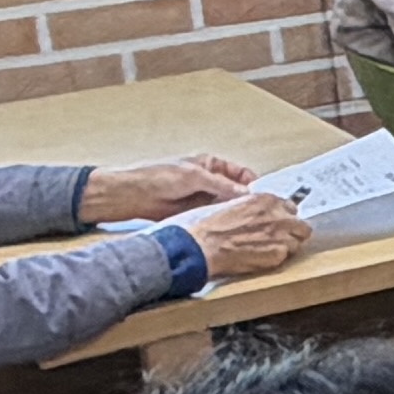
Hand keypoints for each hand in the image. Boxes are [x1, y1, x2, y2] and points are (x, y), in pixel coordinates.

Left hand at [83, 154, 257, 223]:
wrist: (130, 195)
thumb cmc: (156, 176)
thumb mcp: (194, 176)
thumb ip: (221, 185)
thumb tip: (245, 193)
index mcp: (210, 164)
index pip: (240, 174)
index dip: (252, 184)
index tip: (263, 198)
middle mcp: (208, 181)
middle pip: (235, 191)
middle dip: (245, 201)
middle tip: (258, 214)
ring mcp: (201, 198)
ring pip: (225, 206)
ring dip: (233, 213)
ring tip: (246, 223)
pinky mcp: (193, 214)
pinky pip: (212, 217)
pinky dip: (220, 222)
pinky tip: (228, 228)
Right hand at [173, 192, 310, 276]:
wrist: (205, 245)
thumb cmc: (213, 226)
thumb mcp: (236, 205)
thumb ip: (257, 208)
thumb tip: (266, 214)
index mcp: (267, 200)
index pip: (291, 207)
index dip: (285, 217)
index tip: (280, 224)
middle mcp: (278, 215)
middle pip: (301, 226)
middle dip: (293, 233)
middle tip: (280, 240)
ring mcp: (281, 234)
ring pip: (297, 242)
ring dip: (286, 247)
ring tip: (268, 250)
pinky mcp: (278, 253)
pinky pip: (286, 257)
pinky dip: (277, 259)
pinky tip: (262, 258)